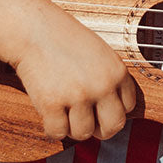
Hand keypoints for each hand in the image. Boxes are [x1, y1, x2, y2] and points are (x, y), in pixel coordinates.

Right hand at [4, 0, 138, 141]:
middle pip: (113, 127)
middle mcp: (102, 85)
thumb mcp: (100, 54)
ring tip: (64, 109)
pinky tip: (49, 111)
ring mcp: (77, 96)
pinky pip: (58, 133)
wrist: (33, 29)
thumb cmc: (65, 41)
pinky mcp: (51, 104)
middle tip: (85, 118)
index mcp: (117, 72)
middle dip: (99, 127)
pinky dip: (52, 127)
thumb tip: (115, 117)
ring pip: (83, 133)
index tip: (98, 104)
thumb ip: (110, 81)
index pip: (128, 107)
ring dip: (72, 126)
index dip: (111, 108)